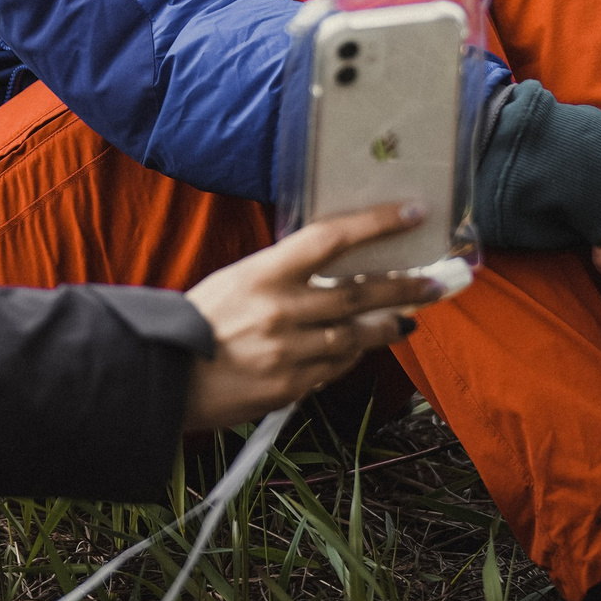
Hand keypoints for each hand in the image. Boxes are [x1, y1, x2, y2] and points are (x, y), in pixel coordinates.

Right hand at [180, 202, 442, 430]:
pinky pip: (335, 368)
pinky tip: (357, 348)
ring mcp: (289, 352)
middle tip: (435, 283)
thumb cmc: (199, 321)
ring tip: (407, 320)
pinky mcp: (291, 387)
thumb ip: (283, 274)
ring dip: (387, 326)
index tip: (410, 213)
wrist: (164, 375)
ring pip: (357, 336)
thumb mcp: (237, 281)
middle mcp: (281, 310)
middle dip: (405, 287)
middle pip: (359, 294)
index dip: (375, 223)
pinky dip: (350, 356)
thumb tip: (334, 269)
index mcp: (263, 273)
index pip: (331, 239)